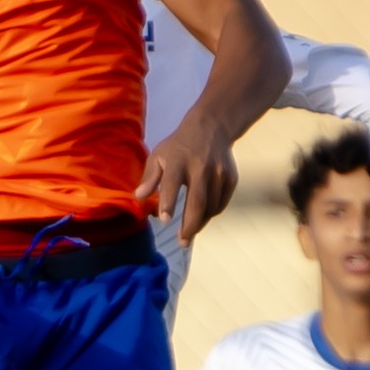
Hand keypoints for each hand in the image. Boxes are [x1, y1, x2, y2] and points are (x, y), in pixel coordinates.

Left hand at [138, 122, 238, 240]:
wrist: (211, 128)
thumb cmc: (178, 147)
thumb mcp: (158, 156)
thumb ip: (149, 178)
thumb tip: (138, 198)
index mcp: (179, 161)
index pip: (172, 183)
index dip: (168, 202)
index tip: (164, 220)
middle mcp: (201, 167)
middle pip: (197, 202)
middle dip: (189, 225)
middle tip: (182, 242)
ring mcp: (219, 173)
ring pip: (210, 207)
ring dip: (199, 222)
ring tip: (189, 230)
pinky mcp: (231, 178)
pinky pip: (221, 203)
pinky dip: (211, 213)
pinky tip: (202, 215)